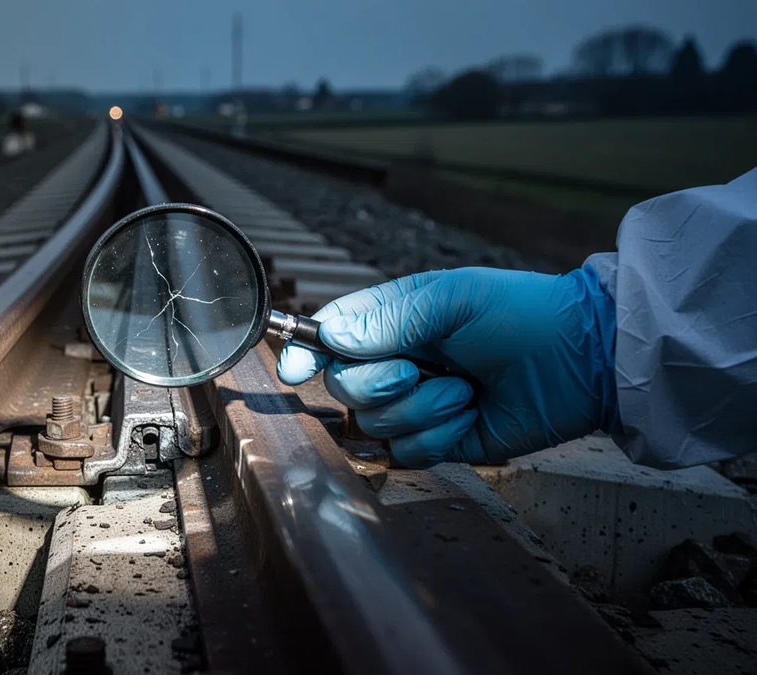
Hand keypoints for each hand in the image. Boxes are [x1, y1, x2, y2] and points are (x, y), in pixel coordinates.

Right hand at [276, 267, 618, 467]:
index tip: (293, 369)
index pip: (327, 336)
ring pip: (374, 424)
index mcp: (392, 320)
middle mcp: (396, 363)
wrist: (582, 360)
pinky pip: (408, 452)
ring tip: (464, 391)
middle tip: (418, 370)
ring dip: (420, 410)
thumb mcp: (453, 300)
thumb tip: (329, 336)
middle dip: (377, 383)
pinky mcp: (439, 441)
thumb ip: (389, 319)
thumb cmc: (520, 314)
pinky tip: (471, 415)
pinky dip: (439, 435)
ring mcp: (416, 405)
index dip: (302, 351)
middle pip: (343, 388)